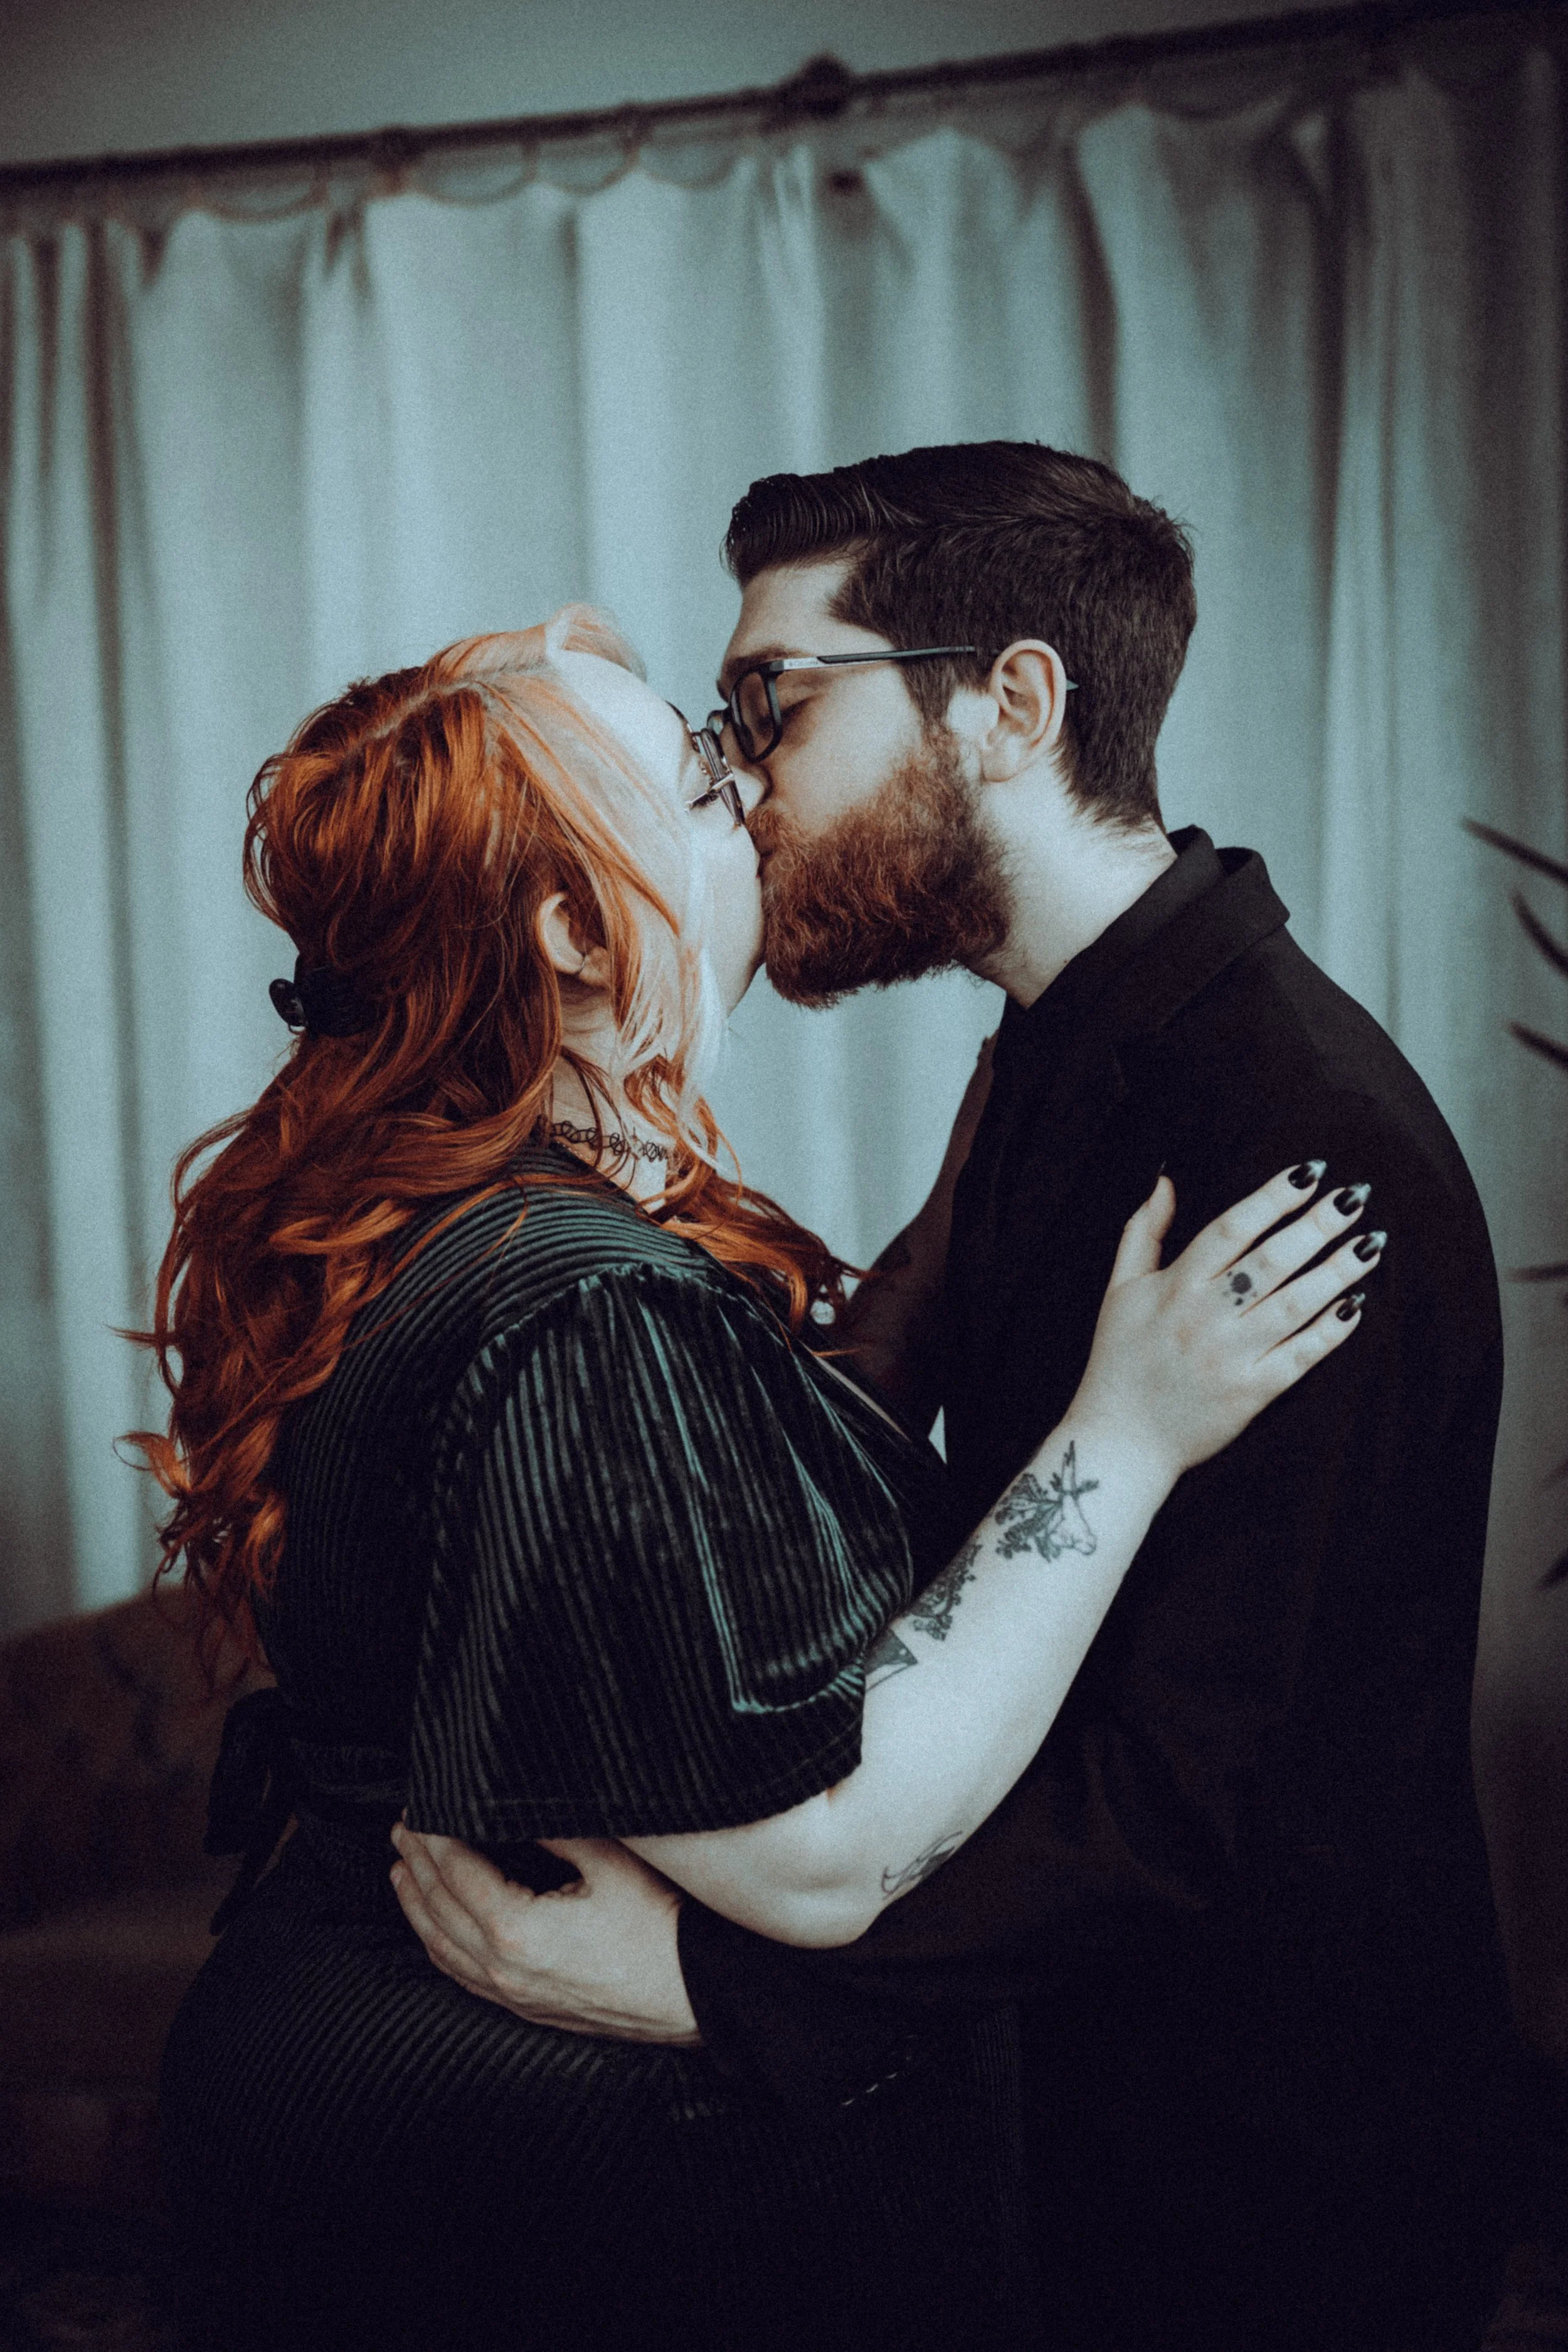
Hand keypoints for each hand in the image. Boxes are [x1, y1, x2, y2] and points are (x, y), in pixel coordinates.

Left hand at [389, 1826, 700, 2044]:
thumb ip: (556, 1830)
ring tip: (401, 1873)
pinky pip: (462, 1975)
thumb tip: (518, 1804)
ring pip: (442, 1946)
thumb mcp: (610, 1862)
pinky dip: (438, 1945)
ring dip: (416, 1906)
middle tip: (401, 1830)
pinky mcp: (526, 2006)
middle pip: (439, 1907)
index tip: (420, 1809)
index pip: (456, 1872)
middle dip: (416, 1863)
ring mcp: (512, 1992)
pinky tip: (433, 1929)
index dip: (433, 1837)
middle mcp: (503, 1967)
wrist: (690, 1993)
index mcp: (517, 1929)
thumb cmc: (659, 1927)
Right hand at [1072, 1163, 1378, 1485]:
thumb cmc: (1119, 1360)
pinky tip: (1356, 1305)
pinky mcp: (1251, 1393)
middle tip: (1355, 1197)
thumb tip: (1166, 1181)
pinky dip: (1330, 1331)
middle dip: (1318, 1225)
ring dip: (1337, 1271)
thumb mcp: (1120, 1289)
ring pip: (1294, 1305)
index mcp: (1175, 1286)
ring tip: (1371, 1243)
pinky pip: (1300, 1356)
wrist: (1121, 1439)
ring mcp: (1231, 1357)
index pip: (1232, 1228)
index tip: (1309, 1172)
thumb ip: (1143, 1231)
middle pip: (1271, 1260)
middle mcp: (1205, 1317)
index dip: (1273, 1197)